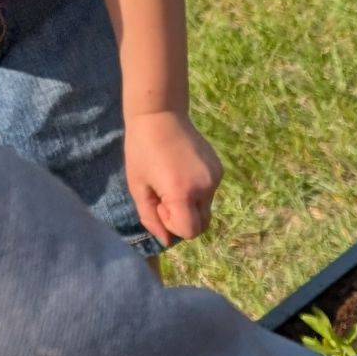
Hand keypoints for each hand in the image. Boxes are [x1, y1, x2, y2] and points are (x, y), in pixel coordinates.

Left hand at [123, 110, 221, 244]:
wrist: (159, 114)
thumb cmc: (141, 150)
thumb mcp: (137, 186)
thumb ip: (150, 217)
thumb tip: (166, 241)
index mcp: (182, 193)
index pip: (189, 231)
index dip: (173, 225)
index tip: (160, 204)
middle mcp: (204, 189)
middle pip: (201, 225)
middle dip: (184, 219)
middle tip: (165, 196)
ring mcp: (215, 179)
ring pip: (205, 209)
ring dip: (190, 203)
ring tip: (173, 179)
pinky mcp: (219, 171)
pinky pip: (210, 193)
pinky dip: (197, 190)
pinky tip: (183, 170)